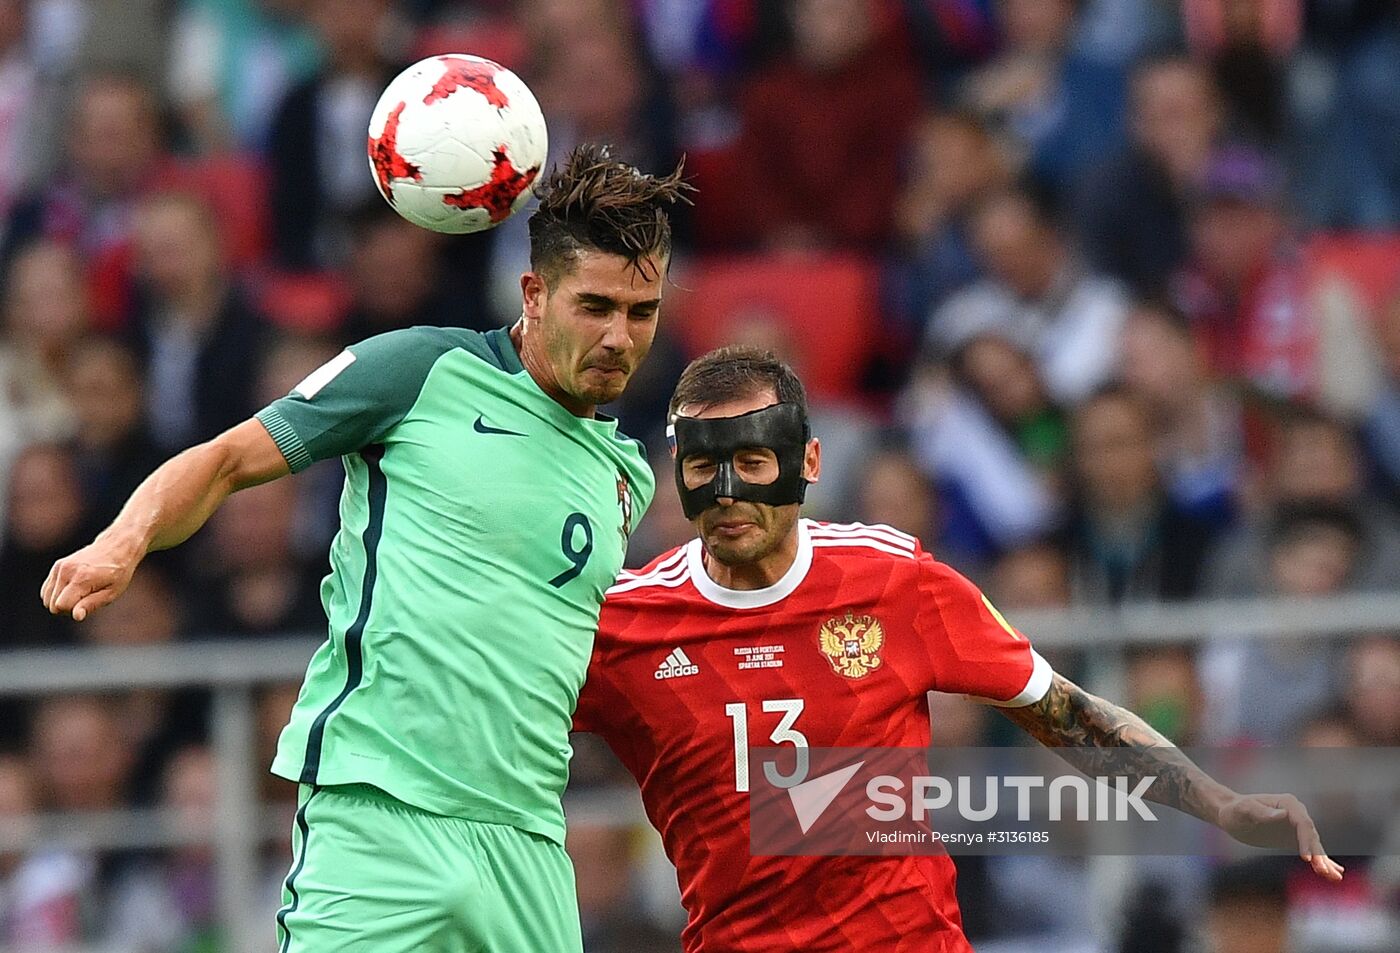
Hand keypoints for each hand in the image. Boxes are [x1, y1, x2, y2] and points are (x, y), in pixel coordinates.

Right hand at [40, 534, 142, 621]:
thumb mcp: (112, 592)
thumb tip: (76, 616)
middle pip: (52, 604)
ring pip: (46, 598)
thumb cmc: (118, 572)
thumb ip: (92, 604)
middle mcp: (66, 571)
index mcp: (81, 578)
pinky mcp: (56, 566)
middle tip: (86, 599)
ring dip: (60, 601)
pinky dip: (56, 594)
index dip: (72, 612)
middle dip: (67, 608)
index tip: (87, 605)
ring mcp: (59, 567)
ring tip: (80, 594)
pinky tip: (72, 589)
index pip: (61, 606)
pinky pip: (46, 590)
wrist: (116, 547)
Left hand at [1216, 793, 1343, 880]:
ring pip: (1315, 845)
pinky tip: (1335, 873)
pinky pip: (1311, 850)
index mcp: (1288, 804)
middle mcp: (1297, 813)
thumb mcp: (1244, 810)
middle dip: (1318, 854)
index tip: (1306, 859)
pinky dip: (1323, 861)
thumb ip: (1261, 812)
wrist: (1231, 815)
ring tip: (1334, 877)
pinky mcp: (1295, 838)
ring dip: (1324, 861)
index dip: (1306, 841)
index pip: (1303, 824)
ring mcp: (1298, 826)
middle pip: (1312, 835)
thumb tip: (1283, 815)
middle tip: (1322, 871)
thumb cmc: (1235, 811)